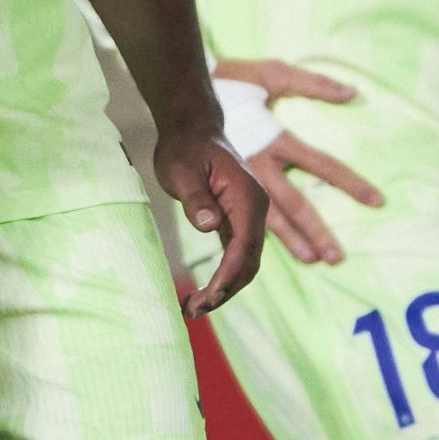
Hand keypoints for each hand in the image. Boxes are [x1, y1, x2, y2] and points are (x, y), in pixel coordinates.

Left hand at [154, 125, 269, 316]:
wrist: (193, 129)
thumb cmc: (185, 147)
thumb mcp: (182, 170)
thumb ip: (196, 198)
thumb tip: (209, 224)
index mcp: (248, 198)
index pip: (243, 247)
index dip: (226, 276)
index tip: (206, 297)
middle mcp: (256, 209)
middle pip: (249, 262)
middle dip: (225, 290)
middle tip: (193, 310)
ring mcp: (249, 216)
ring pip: (245, 263)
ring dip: (224, 288)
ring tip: (194, 308)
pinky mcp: (238, 221)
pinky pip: (237, 255)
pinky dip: (223, 277)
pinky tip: (205, 292)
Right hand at [214, 56, 379, 266]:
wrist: (184, 99)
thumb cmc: (233, 84)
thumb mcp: (272, 74)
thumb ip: (313, 84)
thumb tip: (353, 93)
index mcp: (273, 143)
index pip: (320, 166)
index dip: (349, 185)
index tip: (377, 201)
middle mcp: (257, 171)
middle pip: (294, 205)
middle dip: (316, 231)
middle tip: (336, 257)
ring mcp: (239, 186)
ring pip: (268, 219)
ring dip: (291, 241)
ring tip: (311, 260)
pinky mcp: (225, 193)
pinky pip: (243, 221)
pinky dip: (259, 236)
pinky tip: (271, 250)